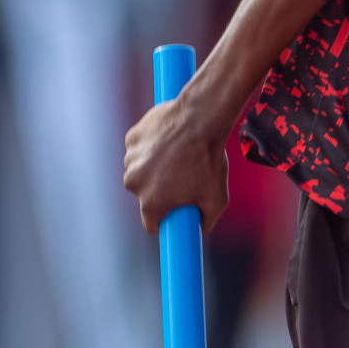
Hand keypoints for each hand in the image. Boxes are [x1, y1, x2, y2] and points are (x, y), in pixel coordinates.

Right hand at [123, 95, 228, 233]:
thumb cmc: (209, 159)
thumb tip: (200, 229)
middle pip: (144, 195)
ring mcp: (130, 159)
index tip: (175, 210)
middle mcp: (133, 183)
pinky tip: (168, 141)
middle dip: (160, 190)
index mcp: (151, 202)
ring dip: (153, 167)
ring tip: (178, 156)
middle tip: (183, 176)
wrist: (202, 118)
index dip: (166, 219)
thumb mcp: (217, 199)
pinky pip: (138, 149)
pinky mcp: (131, 138)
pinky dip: (149, 147)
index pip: (152, 223)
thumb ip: (207, 220)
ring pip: (140, 171)